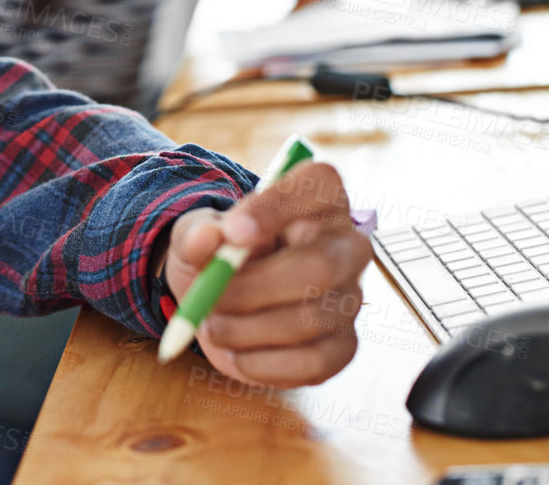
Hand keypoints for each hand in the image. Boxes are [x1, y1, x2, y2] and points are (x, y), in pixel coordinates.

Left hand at [162, 161, 370, 386]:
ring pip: (309, 320)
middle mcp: (347, 245)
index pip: (320, 184)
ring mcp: (351, 298)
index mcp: (318, 199)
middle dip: (254, 288)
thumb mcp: (198, 235)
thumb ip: (197, 233)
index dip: (279, 205)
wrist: (222, 299)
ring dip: (246, 329)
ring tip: (212, 324)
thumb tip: (208, 238)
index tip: (231, 230)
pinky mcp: (343, 346)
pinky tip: (235, 353)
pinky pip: (312, 363)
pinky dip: (262, 364)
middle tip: (209, 296)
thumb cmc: (220, 253)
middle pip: (320, 266)